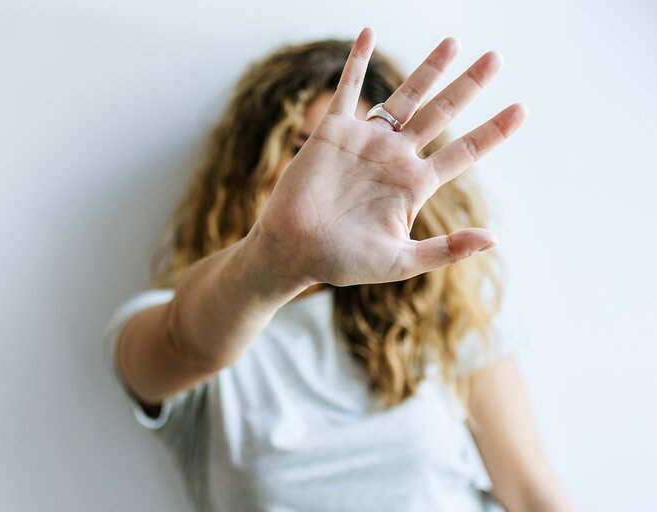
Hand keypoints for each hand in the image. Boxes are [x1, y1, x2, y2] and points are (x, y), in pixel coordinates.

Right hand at [254, 27, 527, 287]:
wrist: (292, 251)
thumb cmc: (342, 262)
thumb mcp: (400, 262)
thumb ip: (445, 250)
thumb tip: (494, 239)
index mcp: (414, 184)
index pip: (463, 151)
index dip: (493, 131)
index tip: (522, 108)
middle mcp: (395, 157)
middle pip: (442, 112)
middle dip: (469, 85)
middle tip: (496, 58)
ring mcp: (366, 141)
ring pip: (405, 96)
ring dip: (429, 69)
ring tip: (455, 42)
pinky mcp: (333, 132)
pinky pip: (347, 89)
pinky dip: (357, 61)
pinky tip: (368, 32)